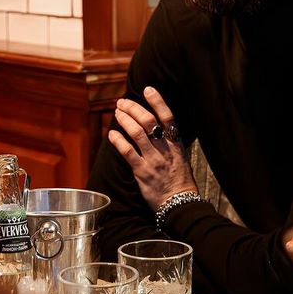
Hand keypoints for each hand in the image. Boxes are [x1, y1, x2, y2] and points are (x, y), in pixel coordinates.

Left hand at [108, 86, 197, 209]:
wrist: (180, 204)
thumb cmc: (180, 181)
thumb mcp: (181, 157)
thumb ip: (170, 143)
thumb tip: (158, 128)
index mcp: (176, 144)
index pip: (168, 117)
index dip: (157, 101)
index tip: (147, 89)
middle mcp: (165, 149)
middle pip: (148, 121)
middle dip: (133, 108)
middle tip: (122, 103)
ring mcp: (153, 160)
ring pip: (136, 133)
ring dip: (124, 120)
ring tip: (117, 113)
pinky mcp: (142, 172)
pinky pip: (128, 152)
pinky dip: (118, 141)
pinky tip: (111, 134)